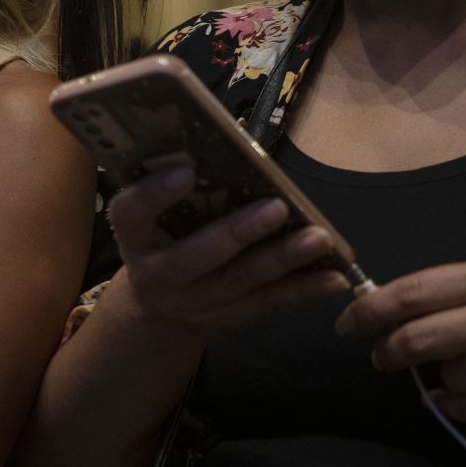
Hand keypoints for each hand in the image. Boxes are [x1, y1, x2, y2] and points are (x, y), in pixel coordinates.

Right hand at [106, 167, 347, 332]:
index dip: (155, 195)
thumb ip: (178, 190)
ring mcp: (192, 302)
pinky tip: (334, 277)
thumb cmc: (161, 237)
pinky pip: (267, 305)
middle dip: (238, 232)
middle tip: (279, 207)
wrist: (155, 310)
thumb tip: (226, 147)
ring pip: (239, 282)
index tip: (185, 172)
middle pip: (195, 257)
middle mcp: (157, 273)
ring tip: (319, 238)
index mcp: (133, 236)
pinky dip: (303, 291)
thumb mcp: (152, 217)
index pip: (130, 214)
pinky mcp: (226, 319)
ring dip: (282, 260)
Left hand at [336, 259, 465, 426]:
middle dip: (388, 351)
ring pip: (447, 378)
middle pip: (419, 339)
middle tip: (380, 356)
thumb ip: (454, 291)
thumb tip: (384, 308)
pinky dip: (456, 404)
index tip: (348, 322)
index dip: (370, 310)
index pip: (414, 292)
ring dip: (443, 376)